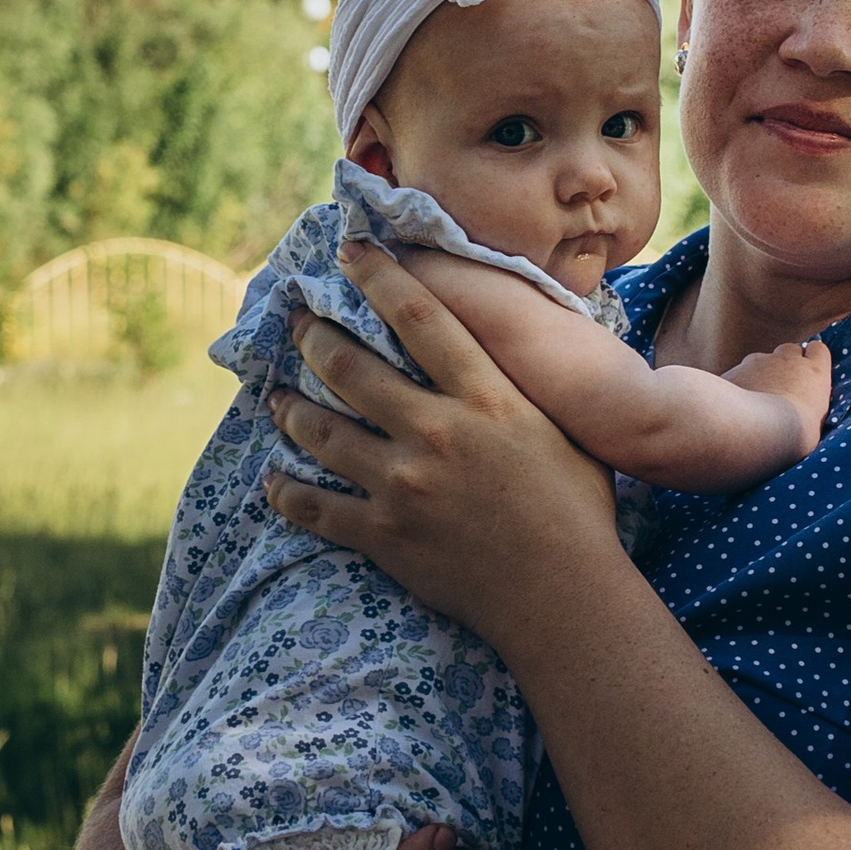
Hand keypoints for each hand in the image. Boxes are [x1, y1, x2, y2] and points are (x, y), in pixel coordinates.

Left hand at [262, 245, 625, 649]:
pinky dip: (286, 492)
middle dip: (315, 337)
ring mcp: (404, 485)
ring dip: (291, 409)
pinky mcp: (384, 536)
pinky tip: (271, 479)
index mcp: (485, 398)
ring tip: (275, 397)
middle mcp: (436, 432)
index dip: (379, 276)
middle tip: (295, 322)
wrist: (565, 598)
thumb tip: (517, 342)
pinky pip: (316, 508)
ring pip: (323, 432)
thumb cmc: (579, 513)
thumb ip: (525, 387)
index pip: (420, 317)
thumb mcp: (563, 430)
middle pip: (354, 367)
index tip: (350, 252)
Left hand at [724, 333, 831, 451]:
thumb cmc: (792, 435)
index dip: (811, 358)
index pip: (818, 349)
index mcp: (814, 372)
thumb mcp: (814, 424)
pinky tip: (734, 407)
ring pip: (760, 360)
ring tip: (754, 400)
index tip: (807, 372)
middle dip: (785, 363)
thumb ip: (810, 408)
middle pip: (789, 349)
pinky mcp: (735, 371)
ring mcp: (758, 362)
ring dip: (759, 374)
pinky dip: (737, 385)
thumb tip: (804, 411)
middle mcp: (787, 359)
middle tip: (780, 387)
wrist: (757, 431)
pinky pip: (737, 374)